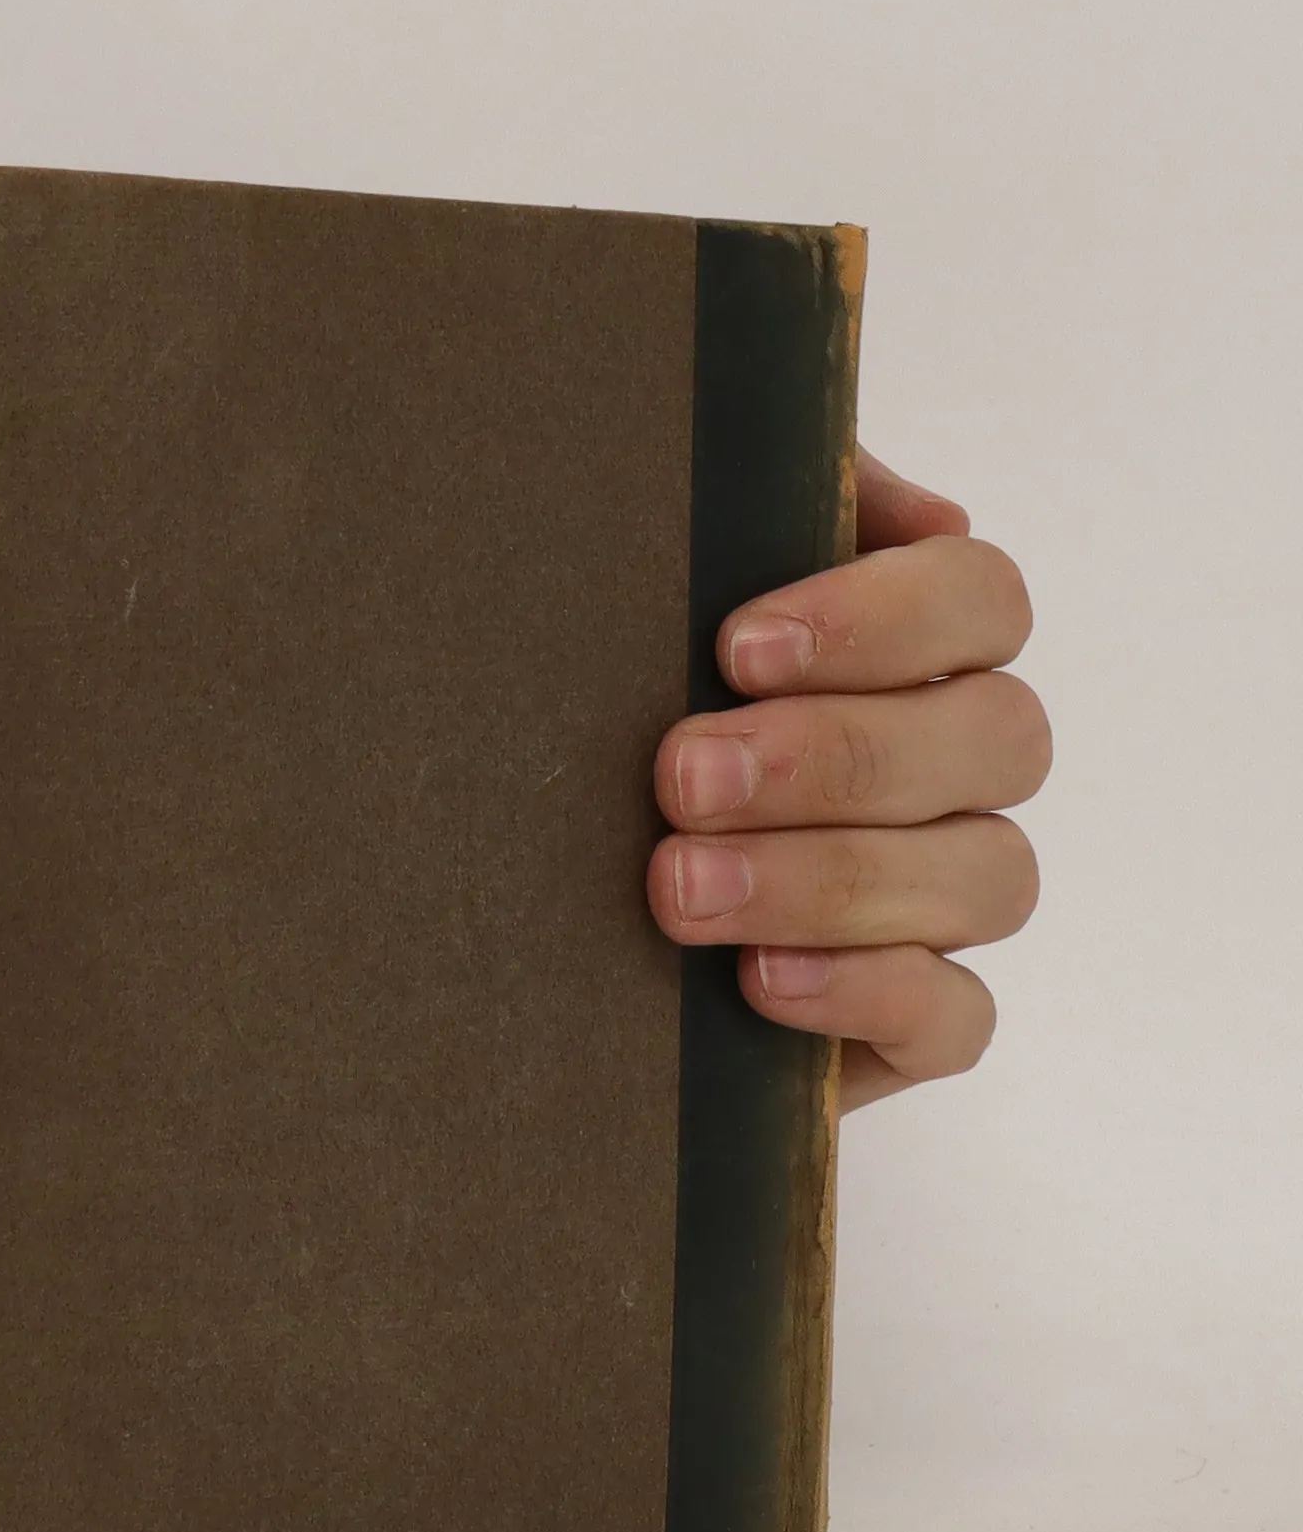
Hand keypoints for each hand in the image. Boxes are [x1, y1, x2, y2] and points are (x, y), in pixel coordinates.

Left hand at [648, 450, 1049, 1111]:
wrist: (534, 911)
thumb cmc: (607, 731)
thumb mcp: (649, 608)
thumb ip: (756, 519)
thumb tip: (907, 507)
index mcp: (913, 652)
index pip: (981, 598)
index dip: (884, 618)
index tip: (736, 648)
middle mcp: (955, 770)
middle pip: (998, 739)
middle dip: (835, 757)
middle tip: (681, 778)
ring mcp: (948, 900)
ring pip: (987, 876)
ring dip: (830, 879)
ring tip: (681, 890)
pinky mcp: (914, 1024)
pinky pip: (957, 1018)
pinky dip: (868, 994)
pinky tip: (760, 982)